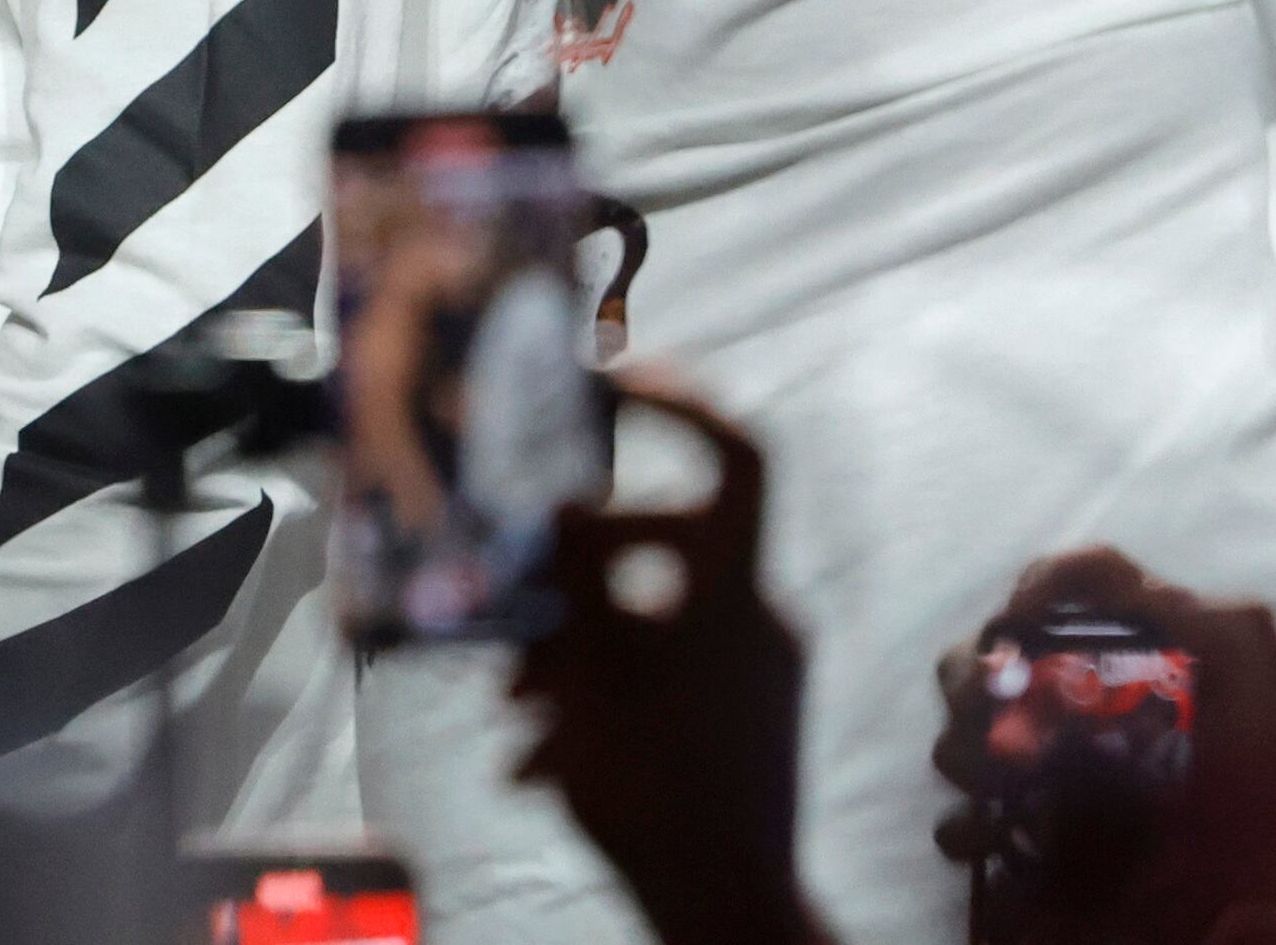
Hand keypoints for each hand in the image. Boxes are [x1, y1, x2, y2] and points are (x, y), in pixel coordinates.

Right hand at [512, 385, 820, 944]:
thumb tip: (564, 495)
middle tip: (516, 598)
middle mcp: (760, 620)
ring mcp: (759, 673)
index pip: (741, 456)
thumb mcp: (592, 678)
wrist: (728, 911)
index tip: (612, 384)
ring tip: (515, 704)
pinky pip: (670, 674)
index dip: (684, 404)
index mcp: (734, 593)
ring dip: (579, 644)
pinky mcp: (748, 720)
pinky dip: (607, 692)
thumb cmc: (658, 797)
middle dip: (577, 567)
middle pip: (666, 542)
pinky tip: (541, 750)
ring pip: (655, 617)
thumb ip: (578, 579)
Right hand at [926, 547, 1275, 944]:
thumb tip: (1102, 586)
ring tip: (992, 778)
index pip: (1067, 597)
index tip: (1026, 616)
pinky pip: (965, 828)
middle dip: (974, 673)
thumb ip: (1211, 622)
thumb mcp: (1263, 697)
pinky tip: (986, 833)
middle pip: (991, 659)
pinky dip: (962, 827)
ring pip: (963, 737)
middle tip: (992, 701)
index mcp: (1130, 669)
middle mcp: (1081, 717)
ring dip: (962, 748)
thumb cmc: (1275, 811)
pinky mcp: (1033, 856)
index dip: (1040, 586)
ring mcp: (1052, 788)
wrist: (1273, 923)